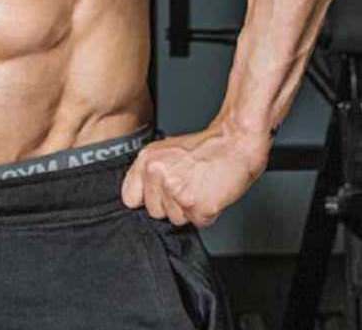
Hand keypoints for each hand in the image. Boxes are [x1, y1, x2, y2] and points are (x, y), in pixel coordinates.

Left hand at [120, 120, 270, 228]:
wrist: (236, 143)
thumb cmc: (206, 148)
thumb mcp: (167, 151)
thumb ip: (150, 172)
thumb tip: (139, 193)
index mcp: (147, 160)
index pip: (130, 197)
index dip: (146, 200)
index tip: (157, 197)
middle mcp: (158, 174)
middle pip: (154, 212)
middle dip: (171, 205)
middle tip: (188, 186)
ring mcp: (177, 192)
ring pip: (176, 220)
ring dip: (190, 210)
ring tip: (200, 188)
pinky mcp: (197, 206)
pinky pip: (198, 223)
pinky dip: (207, 214)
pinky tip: (211, 195)